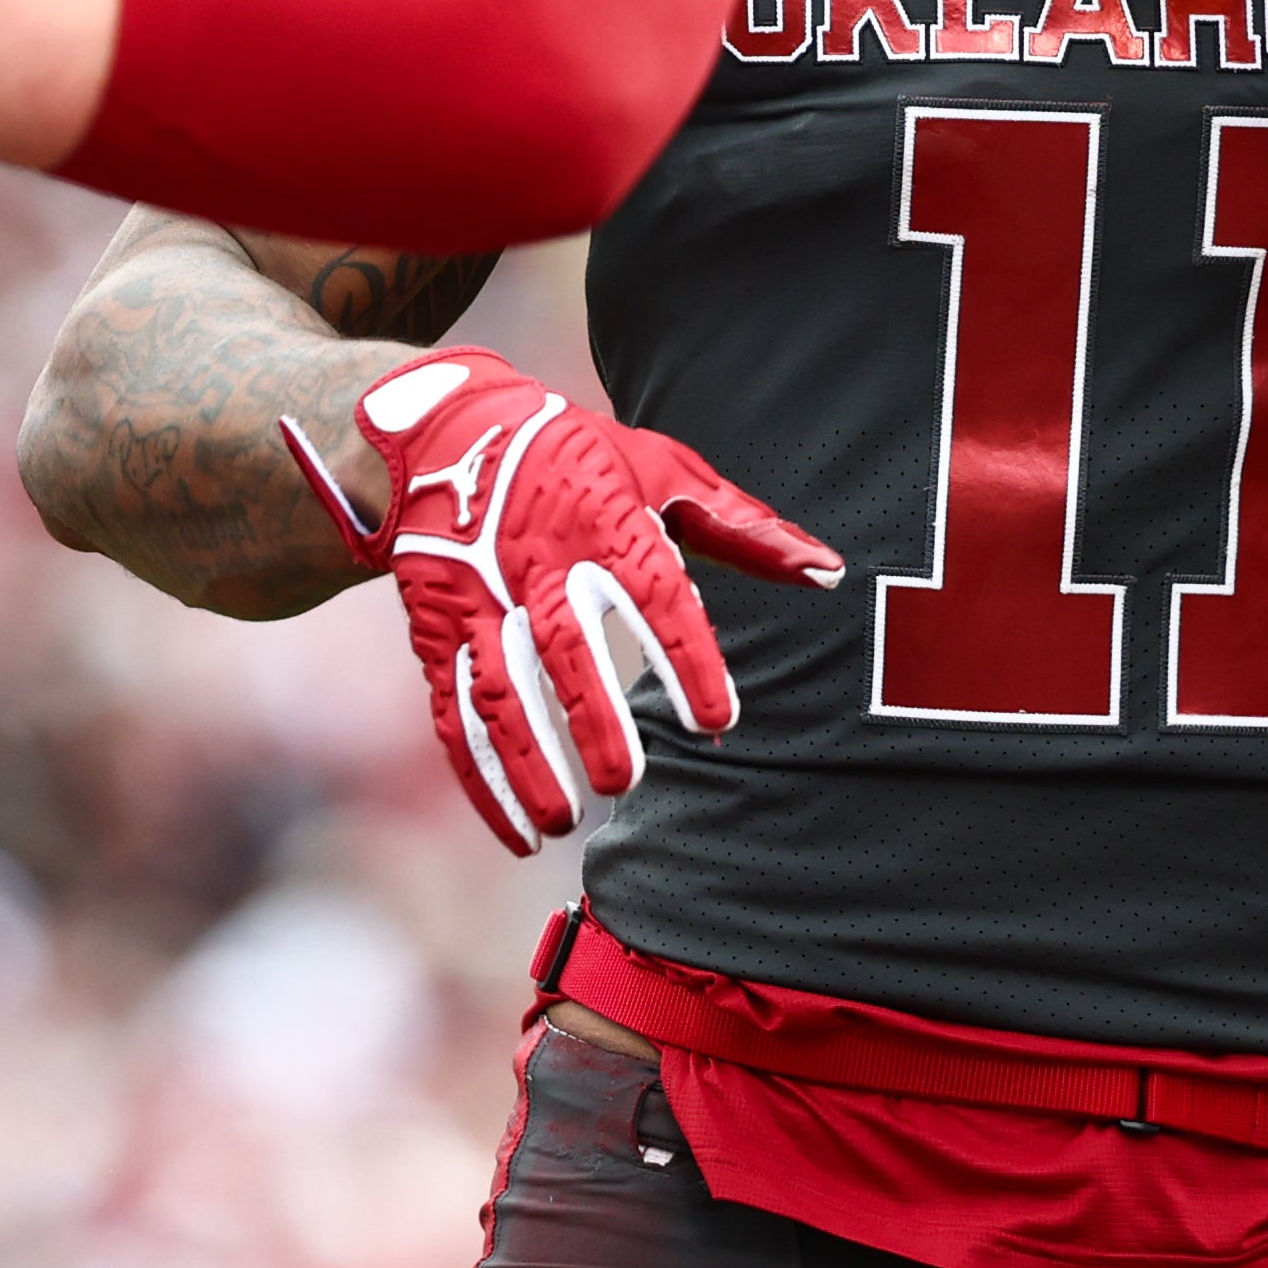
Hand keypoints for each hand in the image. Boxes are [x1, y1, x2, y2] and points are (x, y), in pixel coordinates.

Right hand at [278, 349, 841, 854]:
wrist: (446, 439)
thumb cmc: (579, 459)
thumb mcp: (663, 472)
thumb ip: (745, 529)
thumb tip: (829, 574)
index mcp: (601, 517)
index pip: (649, 591)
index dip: (683, 656)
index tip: (718, 720)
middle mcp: (533, 560)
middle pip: (561, 645)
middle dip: (592, 716)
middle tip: (628, 781)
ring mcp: (476, 598)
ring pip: (496, 687)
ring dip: (525, 759)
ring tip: (561, 821)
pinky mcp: (438, 630)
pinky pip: (455, 710)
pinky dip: (481, 776)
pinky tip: (517, 829)